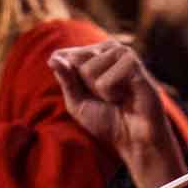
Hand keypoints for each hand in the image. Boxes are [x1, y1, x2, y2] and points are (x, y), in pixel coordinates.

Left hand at [49, 39, 187, 187]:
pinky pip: (105, 81)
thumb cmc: (108, 121)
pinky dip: (112, 95)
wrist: (135, 139)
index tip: (90, 95)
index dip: (71, 83)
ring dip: (100, 92)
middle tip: (106, 98)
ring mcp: (122, 53)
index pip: (63, 57)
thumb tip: (52, 58)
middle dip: (86, 87)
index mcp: (93, 53)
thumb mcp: (77, 103)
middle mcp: (108, 48)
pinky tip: (127, 96)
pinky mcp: (133, 63)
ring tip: (118, 97)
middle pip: (75, 61)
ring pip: (89, 70)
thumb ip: (65, 80)